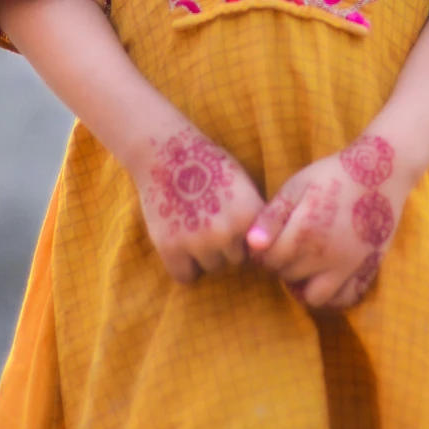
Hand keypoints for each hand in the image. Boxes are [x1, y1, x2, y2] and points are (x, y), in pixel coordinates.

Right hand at [133, 127, 266, 283]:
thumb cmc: (208, 164)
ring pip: (211, 267)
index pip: (258, 248)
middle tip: (209, 222)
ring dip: (204, 255)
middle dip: (225, 246)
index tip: (234, 224)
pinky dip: (182, 265)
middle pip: (235, 260)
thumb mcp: (243, 185)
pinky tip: (179, 243)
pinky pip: (185, 276)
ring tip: (193, 227)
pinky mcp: (171, 248)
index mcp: (249, 216)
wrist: (167, 152)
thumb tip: (261, 250)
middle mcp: (227, 233)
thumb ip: (253, 217)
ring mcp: (198, 242)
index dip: (246, 237)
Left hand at [245, 132, 405, 310]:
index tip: (269, 243)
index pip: (269, 260)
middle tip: (289, 249)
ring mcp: (349, 265)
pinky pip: (345, 298)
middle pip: (289, 277)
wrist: (380, 171)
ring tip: (306, 265)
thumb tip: (252, 246)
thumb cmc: (332, 175)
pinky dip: (333, 295)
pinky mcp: (368, 269)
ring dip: (305, 285)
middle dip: (283, 266)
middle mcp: (326, 254)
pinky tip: (328, 276)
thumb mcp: (297, 186)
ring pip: (314, 297)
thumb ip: (272, 217)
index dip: (264, 253)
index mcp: (304, 231)